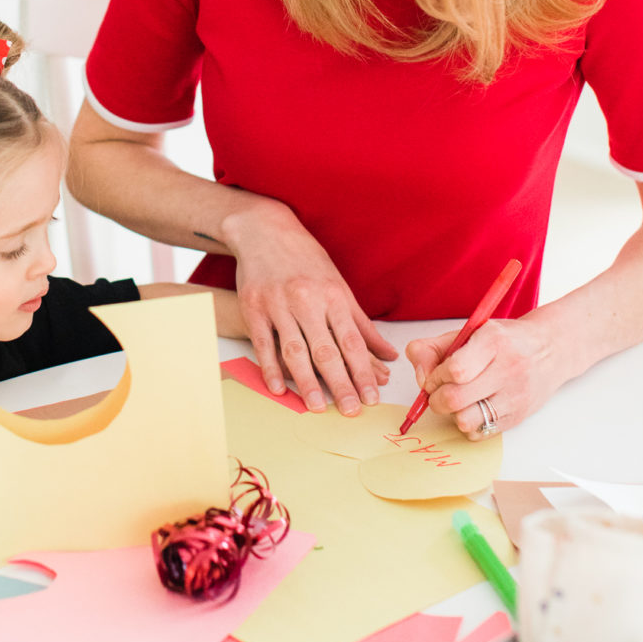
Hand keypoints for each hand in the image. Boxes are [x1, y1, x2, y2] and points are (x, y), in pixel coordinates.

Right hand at [224, 199, 396, 413]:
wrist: (265, 231)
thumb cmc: (306, 261)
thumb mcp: (338, 286)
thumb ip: (362, 325)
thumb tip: (389, 355)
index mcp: (333, 295)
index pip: (352, 341)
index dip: (364, 371)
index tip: (372, 396)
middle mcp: (307, 300)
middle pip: (326, 350)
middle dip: (340, 383)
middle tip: (350, 410)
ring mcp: (278, 304)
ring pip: (295, 349)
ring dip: (306, 382)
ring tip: (316, 407)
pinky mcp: (254, 308)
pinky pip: (264, 343)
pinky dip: (271, 368)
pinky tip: (280, 388)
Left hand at [406, 313, 557, 435]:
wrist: (551, 348)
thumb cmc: (504, 340)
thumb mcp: (468, 332)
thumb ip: (433, 349)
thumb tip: (420, 377)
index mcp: (493, 341)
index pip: (454, 370)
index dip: (435, 377)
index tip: (433, 376)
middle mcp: (508, 368)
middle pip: (455, 399)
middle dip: (436, 399)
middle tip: (438, 393)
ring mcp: (515, 395)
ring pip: (466, 421)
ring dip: (452, 414)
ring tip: (458, 401)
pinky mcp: (518, 416)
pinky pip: (479, 433)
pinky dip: (468, 425)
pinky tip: (473, 409)